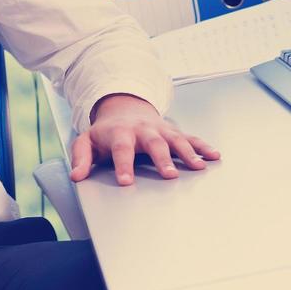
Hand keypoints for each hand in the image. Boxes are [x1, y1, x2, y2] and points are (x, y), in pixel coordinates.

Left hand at [69, 93, 219, 185]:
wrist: (123, 107)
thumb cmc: (106, 132)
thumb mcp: (87, 141)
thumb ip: (81, 158)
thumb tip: (76, 176)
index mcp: (120, 133)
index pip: (121, 149)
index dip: (123, 165)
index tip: (126, 182)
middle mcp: (143, 130)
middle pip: (153, 143)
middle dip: (162, 159)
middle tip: (170, 176)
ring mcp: (160, 130)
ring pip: (176, 139)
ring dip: (187, 152)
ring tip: (198, 167)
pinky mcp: (173, 131)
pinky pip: (190, 138)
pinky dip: (202, 146)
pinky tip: (214, 156)